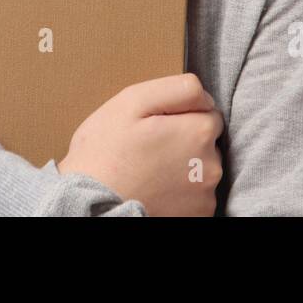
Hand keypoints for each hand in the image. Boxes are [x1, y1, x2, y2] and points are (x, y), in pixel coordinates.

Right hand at [58, 72, 223, 215]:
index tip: (155, 125)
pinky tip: (155, 188)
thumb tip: (205, 96)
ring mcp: (205, 195)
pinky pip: (195, 193)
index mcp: (199, 132)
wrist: (91, 203)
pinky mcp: (198, 215)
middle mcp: (211, 166)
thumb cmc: (106, 152)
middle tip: (148, 147)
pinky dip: (179, 190)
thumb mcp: (133, 101)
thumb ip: (177, 88)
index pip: (207, 110)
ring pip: (201, 167)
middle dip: (183, 139)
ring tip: (149, 170)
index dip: (180, 113)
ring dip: (182, 165)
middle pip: (206, 140)